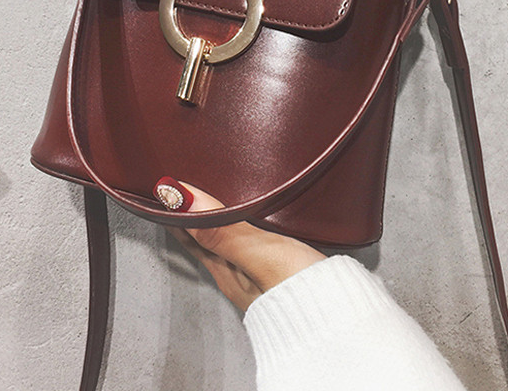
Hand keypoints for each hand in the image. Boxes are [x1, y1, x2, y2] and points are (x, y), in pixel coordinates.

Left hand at [156, 177, 325, 311]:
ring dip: (214, 220)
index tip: (161, 188)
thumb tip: (179, 198)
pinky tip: (250, 222)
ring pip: (226, 240)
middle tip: (180, 190)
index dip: (174, 212)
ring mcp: (256, 273)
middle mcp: (236, 272)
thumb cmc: (301, 290)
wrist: (346, 319)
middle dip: (190, 214)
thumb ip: (221, 228)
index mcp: (225, 269)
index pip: (189, 234)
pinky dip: (241, 227)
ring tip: (208, 201)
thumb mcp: (257, 253)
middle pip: (204, 238)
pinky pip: (248, 243)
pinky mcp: (278, 270)